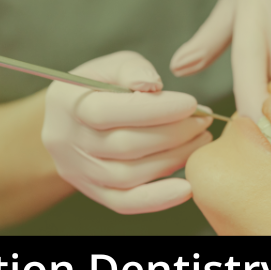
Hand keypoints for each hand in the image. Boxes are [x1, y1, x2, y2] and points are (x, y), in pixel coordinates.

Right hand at [41, 51, 212, 213]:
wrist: (71, 122)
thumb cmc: (99, 87)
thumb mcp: (111, 66)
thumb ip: (132, 69)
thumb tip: (152, 85)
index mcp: (67, 104)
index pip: (109, 112)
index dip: (155, 110)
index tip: (191, 104)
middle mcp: (68, 142)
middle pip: (125, 146)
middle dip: (173, 134)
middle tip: (203, 121)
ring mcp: (80, 172)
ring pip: (129, 176)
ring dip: (173, 160)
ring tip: (200, 141)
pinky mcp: (95, 193)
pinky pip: (126, 203)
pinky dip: (158, 199)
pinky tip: (188, 188)